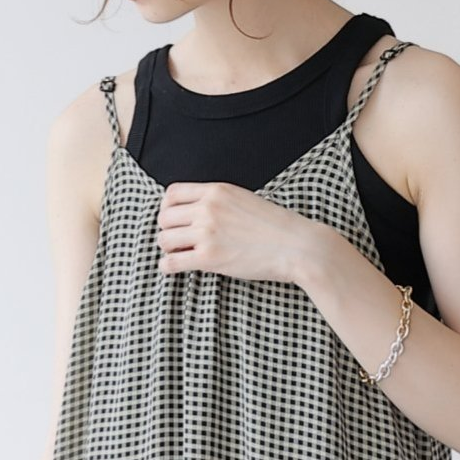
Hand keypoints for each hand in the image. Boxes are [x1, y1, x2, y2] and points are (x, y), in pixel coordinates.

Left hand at [153, 180, 323, 284]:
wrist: (296, 246)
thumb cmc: (274, 226)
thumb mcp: (243, 200)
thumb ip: (218, 202)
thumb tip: (197, 212)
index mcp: (216, 191)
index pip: (172, 193)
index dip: (167, 208)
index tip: (174, 220)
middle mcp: (208, 209)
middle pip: (164, 217)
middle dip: (167, 230)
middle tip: (177, 241)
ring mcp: (206, 233)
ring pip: (164, 239)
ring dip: (167, 249)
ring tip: (179, 254)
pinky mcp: (208, 258)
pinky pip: (171, 262)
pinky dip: (167, 266)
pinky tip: (174, 268)